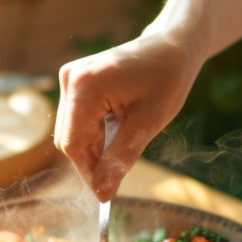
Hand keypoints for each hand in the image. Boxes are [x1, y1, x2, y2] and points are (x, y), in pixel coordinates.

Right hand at [53, 31, 198, 199]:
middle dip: (92, 160)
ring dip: (94, 147)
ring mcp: (70, 78)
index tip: (106, 194)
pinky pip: (76, 120)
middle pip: (69, 139)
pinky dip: (95, 134)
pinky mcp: (75, 81)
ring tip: (126, 139)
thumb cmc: (166, 80)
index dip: (88, 173)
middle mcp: (71, 79)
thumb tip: (102, 193)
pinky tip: (118, 128)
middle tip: (120, 171)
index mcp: (86, 86)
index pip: (73, 144)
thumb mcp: (148, 123)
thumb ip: (121, 158)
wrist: (172, 47)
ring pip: (71, 132)